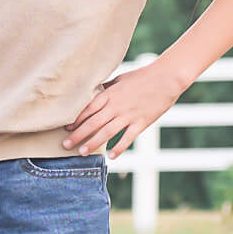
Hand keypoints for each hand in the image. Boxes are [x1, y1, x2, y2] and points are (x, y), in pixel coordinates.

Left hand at [65, 60, 184, 158]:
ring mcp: (129, 115)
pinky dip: (119, 148)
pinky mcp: (141, 122)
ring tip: (82, 152)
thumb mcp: (120, 79)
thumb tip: (93, 92)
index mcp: (109, 94)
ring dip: (93, 143)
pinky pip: (128, 138)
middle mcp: (116, 106)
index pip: (87, 109)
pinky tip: (111, 156)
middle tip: (65, 145)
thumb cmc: (142, 77)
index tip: (66, 129)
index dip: (76, 120)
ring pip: (107, 132)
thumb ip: (106, 88)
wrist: (166, 78)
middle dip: (78, 135)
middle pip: (93, 122)